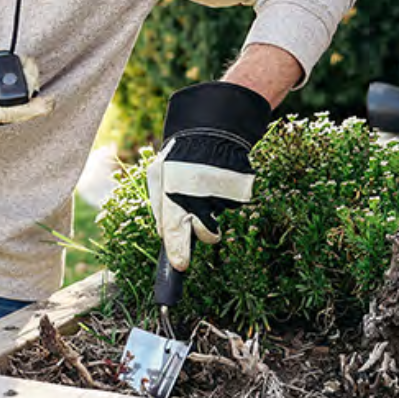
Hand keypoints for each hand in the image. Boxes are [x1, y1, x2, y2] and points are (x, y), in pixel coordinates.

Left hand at [146, 82, 270, 270]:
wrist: (212, 130)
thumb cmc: (179, 157)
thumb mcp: (157, 177)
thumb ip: (159, 208)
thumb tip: (164, 237)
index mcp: (174, 194)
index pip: (175, 233)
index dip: (178, 253)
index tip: (181, 266)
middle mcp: (199, 198)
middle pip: (206, 235)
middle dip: (203, 233)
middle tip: (199, 218)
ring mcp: (222, 196)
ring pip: (220, 219)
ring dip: (214, 210)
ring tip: (207, 186)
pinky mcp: (240, 193)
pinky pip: (231, 207)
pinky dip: (225, 198)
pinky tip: (218, 180)